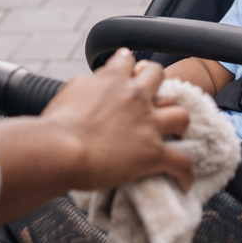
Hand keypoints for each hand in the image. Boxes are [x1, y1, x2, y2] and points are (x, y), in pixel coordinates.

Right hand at [43, 50, 193, 191]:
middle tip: (152, 98)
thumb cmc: (56, 125)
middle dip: (158, 84)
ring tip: (174, 134)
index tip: (130, 70)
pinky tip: (184, 182)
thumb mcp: (68, 92)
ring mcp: (148, 124)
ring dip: (179, 124)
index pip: (127, 61)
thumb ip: (85, 85)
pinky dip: (185, 174)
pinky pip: (181, 163)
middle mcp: (135, 96)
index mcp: (112, 80)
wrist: (60, 149)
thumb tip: (90, 85)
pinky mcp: (154, 153)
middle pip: (159, 77)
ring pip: (181, 116)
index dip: (129, 64)